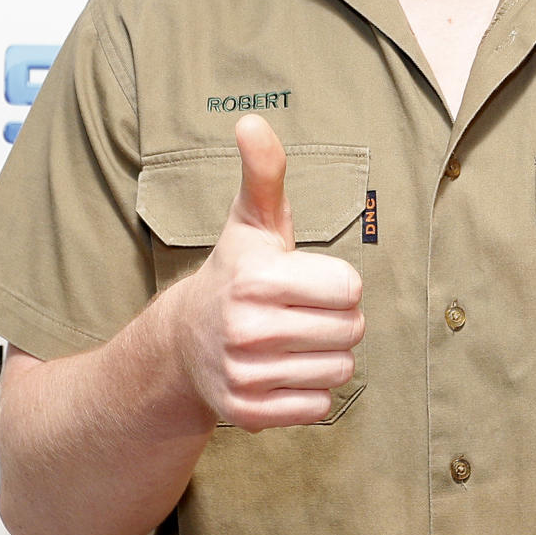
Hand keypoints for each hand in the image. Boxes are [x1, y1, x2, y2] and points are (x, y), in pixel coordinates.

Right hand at [168, 114, 363, 431]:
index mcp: (256, 278)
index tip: (308, 279)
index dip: (337, 282)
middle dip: (339, 320)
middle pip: (351, 331)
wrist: (184, 340)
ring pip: (340, 371)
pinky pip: (319, 408)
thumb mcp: (251, 219)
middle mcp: (246, 330)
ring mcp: (244, 375)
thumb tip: (251, 120)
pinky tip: (284, 370)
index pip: (349, 287)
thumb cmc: (236, 271)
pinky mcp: (246, 414)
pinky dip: (311, 392)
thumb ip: (264, 171)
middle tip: (306, 311)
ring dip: (328, 356)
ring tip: (295, 339)